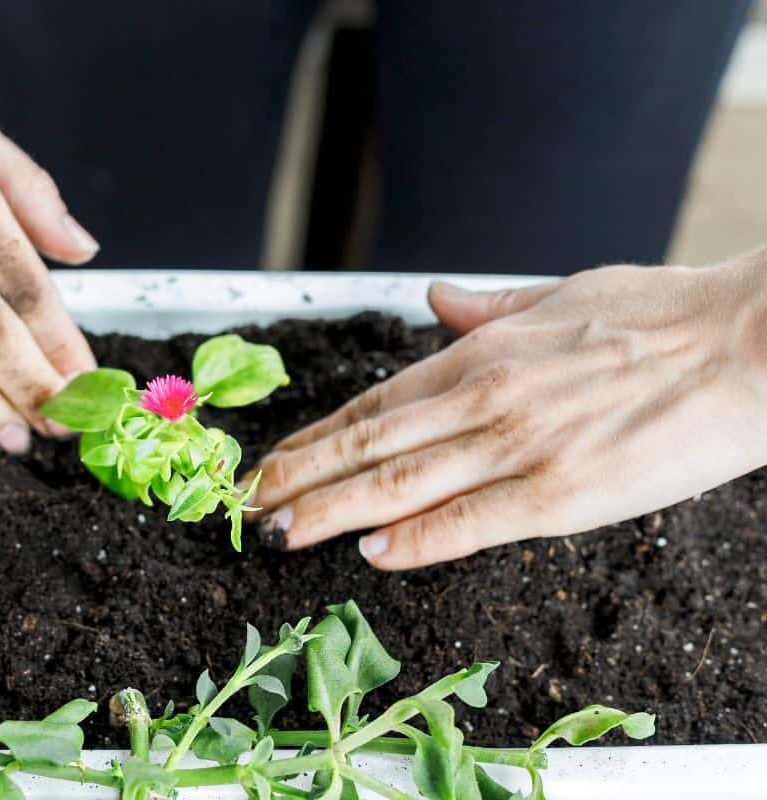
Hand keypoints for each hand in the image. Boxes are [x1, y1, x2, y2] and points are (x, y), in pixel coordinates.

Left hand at [247, 252, 766, 568]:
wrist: (746, 343)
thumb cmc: (661, 315)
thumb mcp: (560, 293)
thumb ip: (489, 308)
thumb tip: (437, 298)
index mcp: (482, 353)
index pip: (375, 403)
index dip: (317, 437)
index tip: (276, 459)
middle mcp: (483, 398)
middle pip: (368, 445)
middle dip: (300, 476)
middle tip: (248, 503)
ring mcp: (516, 447)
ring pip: (398, 483)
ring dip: (329, 509)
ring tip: (279, 530)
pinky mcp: (558, 493)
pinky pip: (469, 521)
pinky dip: (414, 537)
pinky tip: (371, 551)